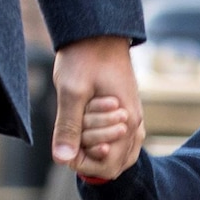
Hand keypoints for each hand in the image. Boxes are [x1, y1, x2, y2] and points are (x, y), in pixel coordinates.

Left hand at [51, 36, 144, 178]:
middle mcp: (136, 123)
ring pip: (122, 153)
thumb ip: (68, 127)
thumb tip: (63, 159)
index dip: (84, 163)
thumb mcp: (71, 92)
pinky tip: (89, 126)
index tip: (67, 144)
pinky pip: (123, 140)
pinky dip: (105, 139)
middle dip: (91, 155)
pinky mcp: (129, 111)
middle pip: (117, 164)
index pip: (110, 166)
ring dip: (98, 147)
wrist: (99, 33)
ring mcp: (135, 117)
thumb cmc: (85, 59)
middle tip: (76, 129)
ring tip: (82, 126)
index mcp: (127, 121)